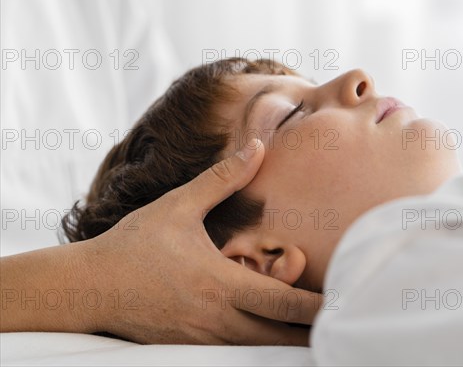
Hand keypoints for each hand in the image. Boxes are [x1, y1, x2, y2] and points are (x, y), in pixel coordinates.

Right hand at [86, 138, 321, 344]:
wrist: (89, 286)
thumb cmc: (135, 244)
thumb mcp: (179, 206)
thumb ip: (222, 178)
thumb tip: (257, 146)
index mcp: (218, 283)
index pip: (281, 302)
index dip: (316, 305)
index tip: (344, 301)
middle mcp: (215, 318)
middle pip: (277, 337)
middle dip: (311, 335)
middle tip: (343, 327)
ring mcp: (203, 339)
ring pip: (258, 350)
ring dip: (287, 343)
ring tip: (317, 337)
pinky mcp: (190, 347)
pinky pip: (234, 352)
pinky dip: (258, 346)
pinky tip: (270, 338)